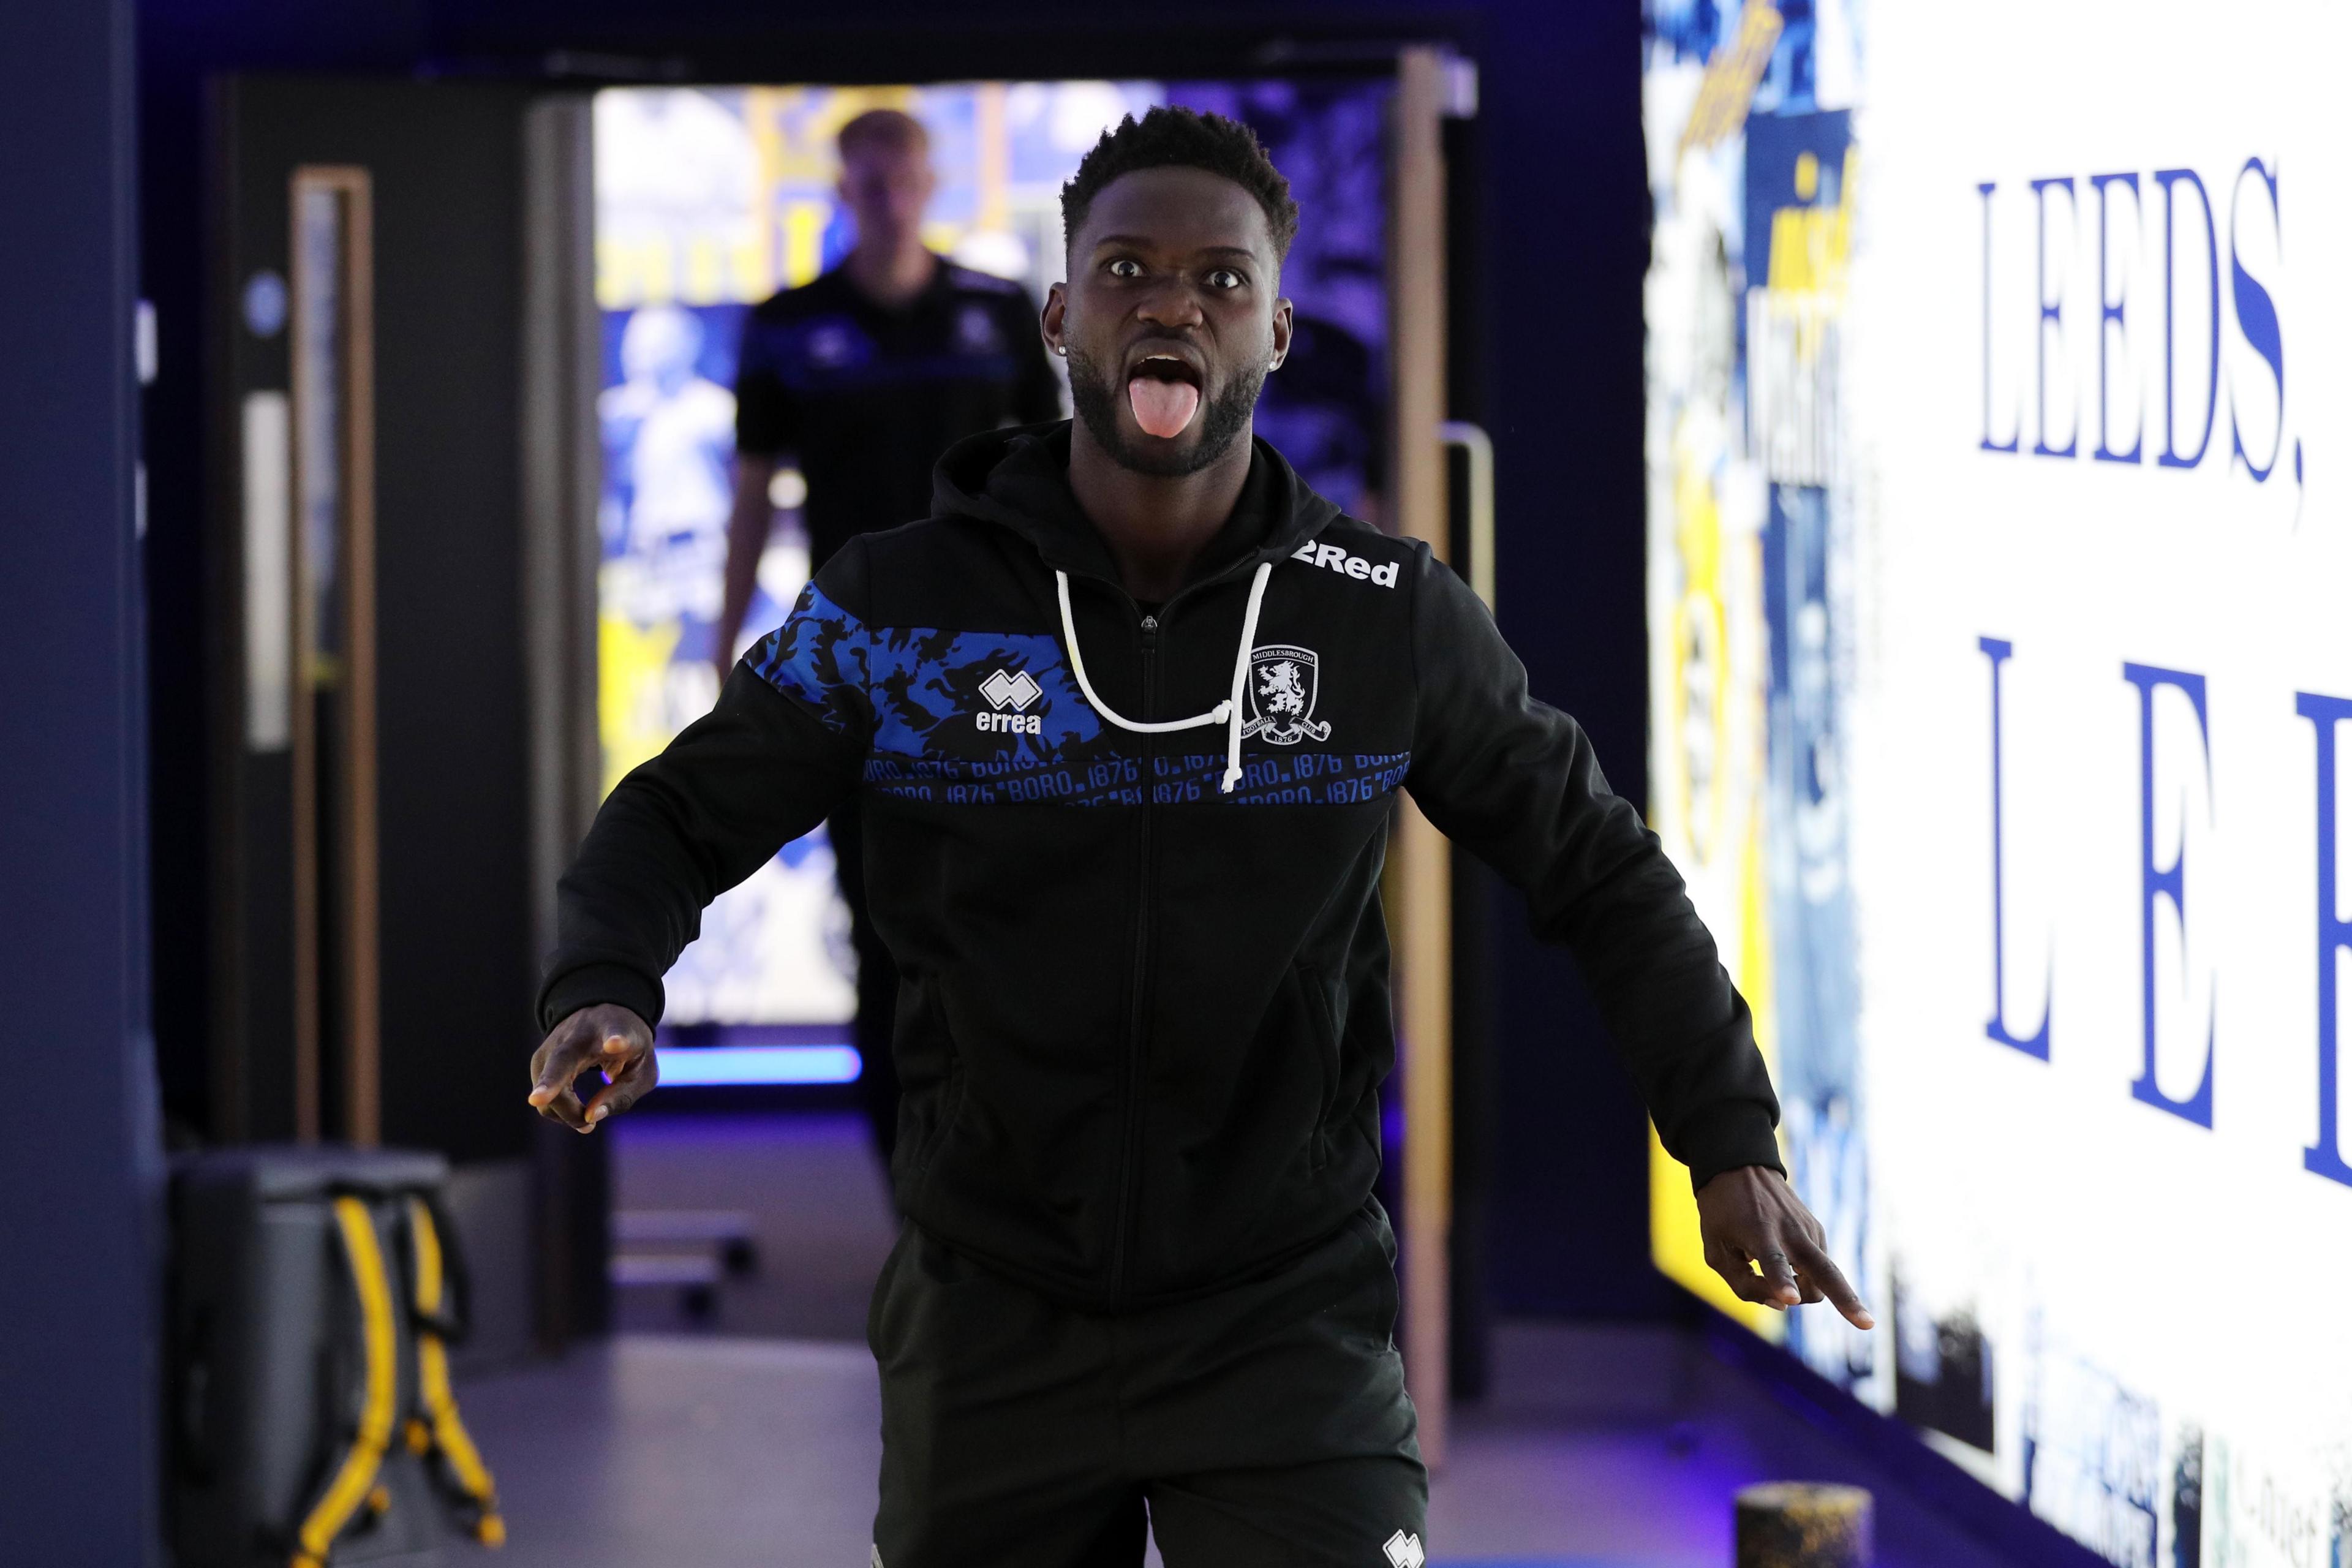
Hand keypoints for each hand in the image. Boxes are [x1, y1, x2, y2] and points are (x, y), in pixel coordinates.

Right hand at [527, 1004, 656, 1132]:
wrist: (603, 1013)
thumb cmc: (629, 1047)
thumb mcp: (642, 1070)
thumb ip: (623, 1095)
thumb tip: (590, 1118)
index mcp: (614, 1029)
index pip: (615, 1032)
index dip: (616, 1039)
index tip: (615, 1043)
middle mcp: (578, 1035)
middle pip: (561, 1060)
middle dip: (550, 1080)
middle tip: (537, 1099)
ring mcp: (552, 1047)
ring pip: (549, 1088)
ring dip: (567, 1113)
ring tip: (588, 1124)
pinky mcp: (539, 1062)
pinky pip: (546, 1097)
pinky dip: (561, 1111)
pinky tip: (578, 1111)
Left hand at [1693, 1164, 1873, 1328]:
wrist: (1741, 1166)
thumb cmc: (1722, 1213)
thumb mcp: (1714, 1249)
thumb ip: (1743, 1284)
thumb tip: (1783, 1306)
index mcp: (1758, 1232)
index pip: (1773, 1262)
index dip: (1782, 1283)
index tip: (1790, 1298)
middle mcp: (1790, 1231)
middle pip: (1826, 1272)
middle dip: (1847, 1301)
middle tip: (1868, 1326)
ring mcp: (1809, 1229)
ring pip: (1823, 1278)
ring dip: (1805, 1291)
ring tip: (1778, 1278)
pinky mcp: (1817, 1229)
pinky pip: (1816, 1267)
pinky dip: (1803, 1277)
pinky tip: (1783, 1263)